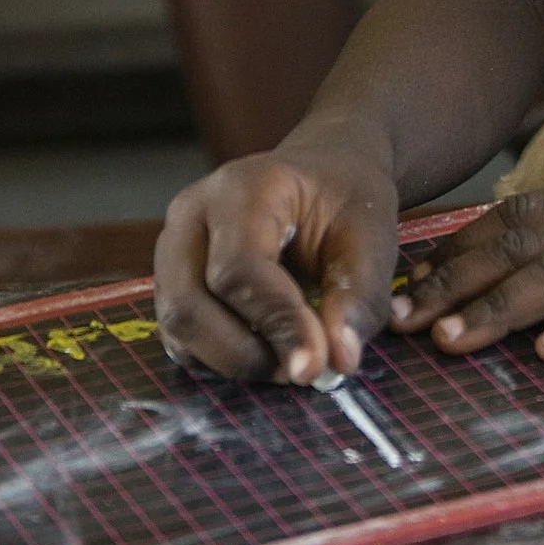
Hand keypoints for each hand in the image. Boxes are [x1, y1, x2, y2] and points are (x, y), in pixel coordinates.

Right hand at [154, 127, 401, 383]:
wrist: (322, 176)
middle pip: (188, 306)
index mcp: (245, 187)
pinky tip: (265, 348)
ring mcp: (173, 248)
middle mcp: (193, 214)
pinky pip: (179, 338)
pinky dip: (220, 359)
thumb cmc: (345, 202)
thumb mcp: (372, 235)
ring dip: (233, 361)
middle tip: (302, 368)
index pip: (239, 268)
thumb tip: (339, 361)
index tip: (314, 366)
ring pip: (177, 329)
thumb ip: (359, 297)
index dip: (275, 323)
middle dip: (245, 355)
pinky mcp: (171, 281)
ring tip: (289, 357)